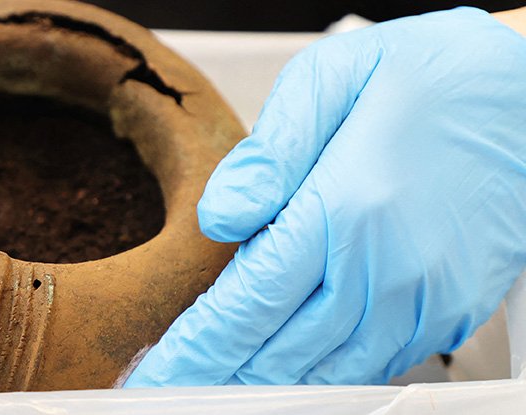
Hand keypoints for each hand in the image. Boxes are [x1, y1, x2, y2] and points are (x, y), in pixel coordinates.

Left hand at [125, 7, 525, 385]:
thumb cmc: (430, 77)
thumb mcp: (332, 79)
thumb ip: (268, 155)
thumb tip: (218, 217)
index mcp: (342, 211)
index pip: (246, 307)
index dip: (195, 351)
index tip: (156, 374)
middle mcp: (384, 269)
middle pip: (279, 355)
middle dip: (219, 380)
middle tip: (174, 389)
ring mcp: (422, 297)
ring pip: (327, 375)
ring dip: (270, 389)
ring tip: (222, 391)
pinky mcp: (450, 308)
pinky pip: (377, 365)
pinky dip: (328, 378)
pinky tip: (296, 372)